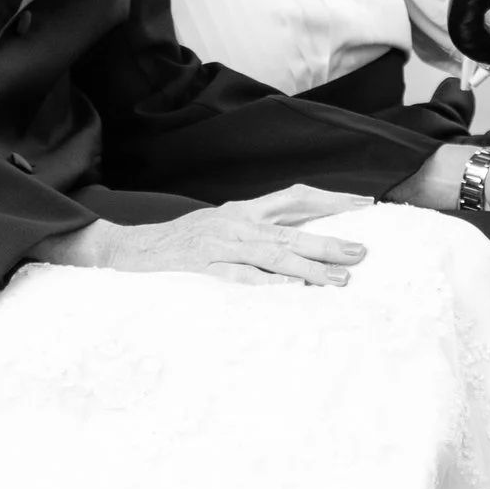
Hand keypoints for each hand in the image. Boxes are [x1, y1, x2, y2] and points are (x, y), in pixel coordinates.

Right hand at [41, 185, 370, 288]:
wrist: (125, 249)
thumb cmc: (175, 244)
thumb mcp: (217, 229)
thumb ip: (252, 233)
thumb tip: (292, 246)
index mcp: (240, 212)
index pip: (292, 199)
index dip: (329, 201)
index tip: (365, 204)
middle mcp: (234, 224)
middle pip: (291, 231)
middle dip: (329, 241)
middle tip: (363, 252)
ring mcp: (218, 245)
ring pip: (273, 254)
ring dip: (310, 267)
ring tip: (340, 279)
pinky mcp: (202, 267)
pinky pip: (240, 277)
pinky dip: (267, 282)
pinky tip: (292, 289)